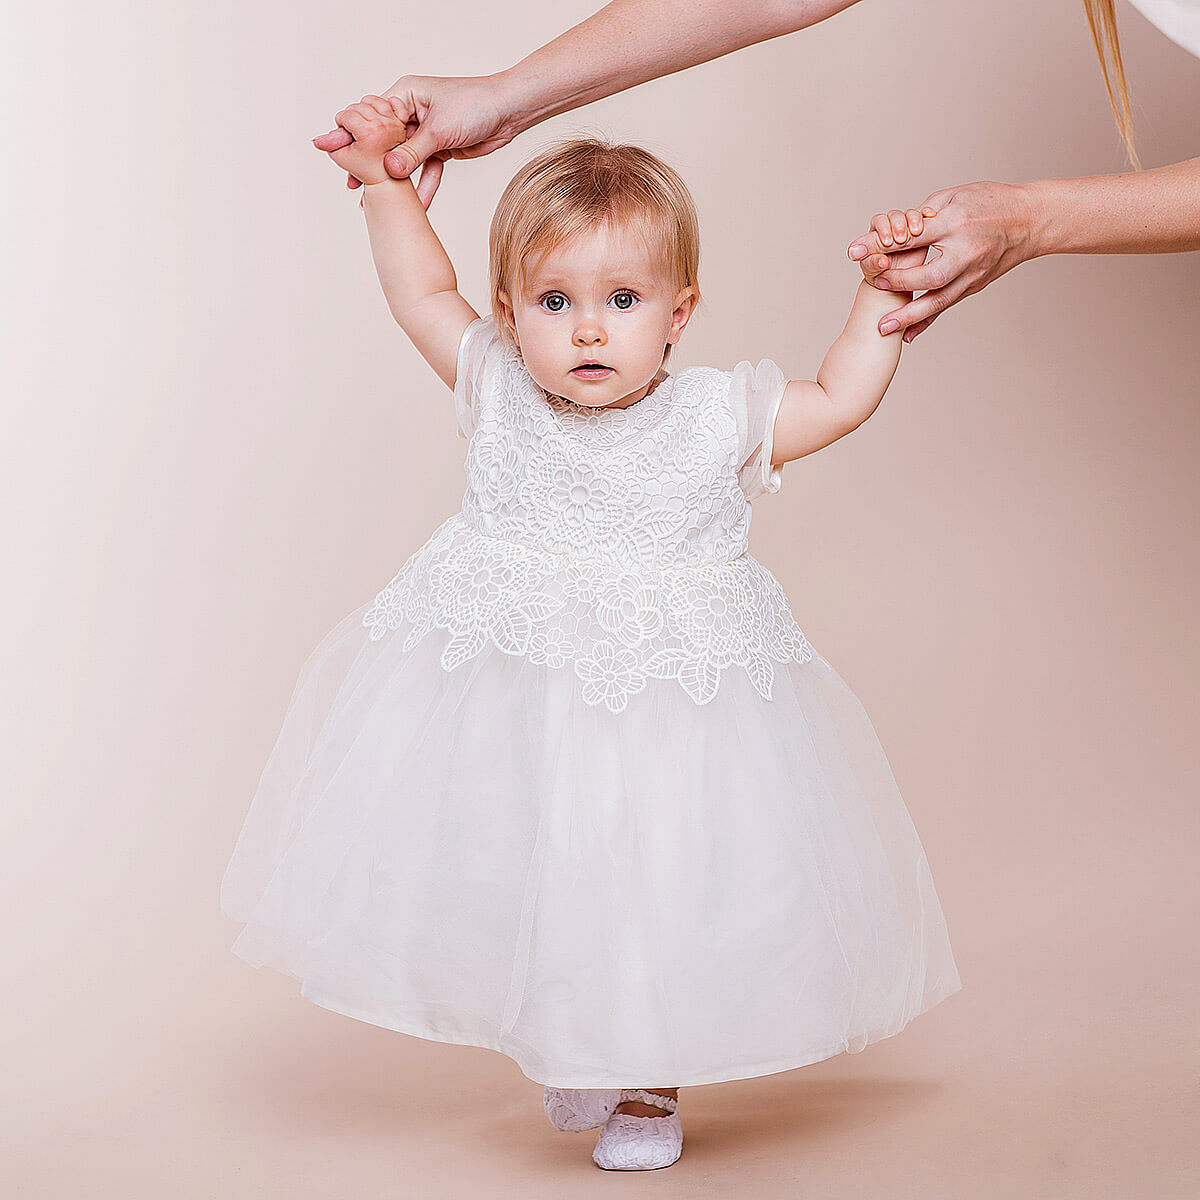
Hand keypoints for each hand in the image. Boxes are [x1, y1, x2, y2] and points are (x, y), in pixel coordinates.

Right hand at [312, 74, 516, 209]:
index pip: (371, 118)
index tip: (332, 151)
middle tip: (350, 184)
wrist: (510, 111)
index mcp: (405, 95)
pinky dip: (423, 188)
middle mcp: (412, 111)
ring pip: (403, 160)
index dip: (352, 136)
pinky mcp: (440, 148)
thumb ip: (412, 153)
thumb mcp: (440, 130)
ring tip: (374, 202)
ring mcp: (425, 131)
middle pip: (383, 141)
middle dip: (369, 163)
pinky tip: (418, 207)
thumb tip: (389, 170)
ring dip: (394, 182)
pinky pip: (426, 171)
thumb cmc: (476, 105)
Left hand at [847, 182, 1037, 340]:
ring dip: (910, 314)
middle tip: (871, 285)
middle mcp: (967, 251)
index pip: (914, 236)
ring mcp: (973, 272)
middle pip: (929, 274)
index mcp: (958, 222)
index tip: (856, 250)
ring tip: (883, 327)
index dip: (883, 245)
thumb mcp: (955, 195)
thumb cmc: (991, 201)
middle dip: (897, 283)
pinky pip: (947, 306)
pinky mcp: (975, 285)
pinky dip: (927, 322)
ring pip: (939, 298)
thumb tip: (893, 230)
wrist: (1030, 220)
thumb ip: (923, 215)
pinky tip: (908, 335)